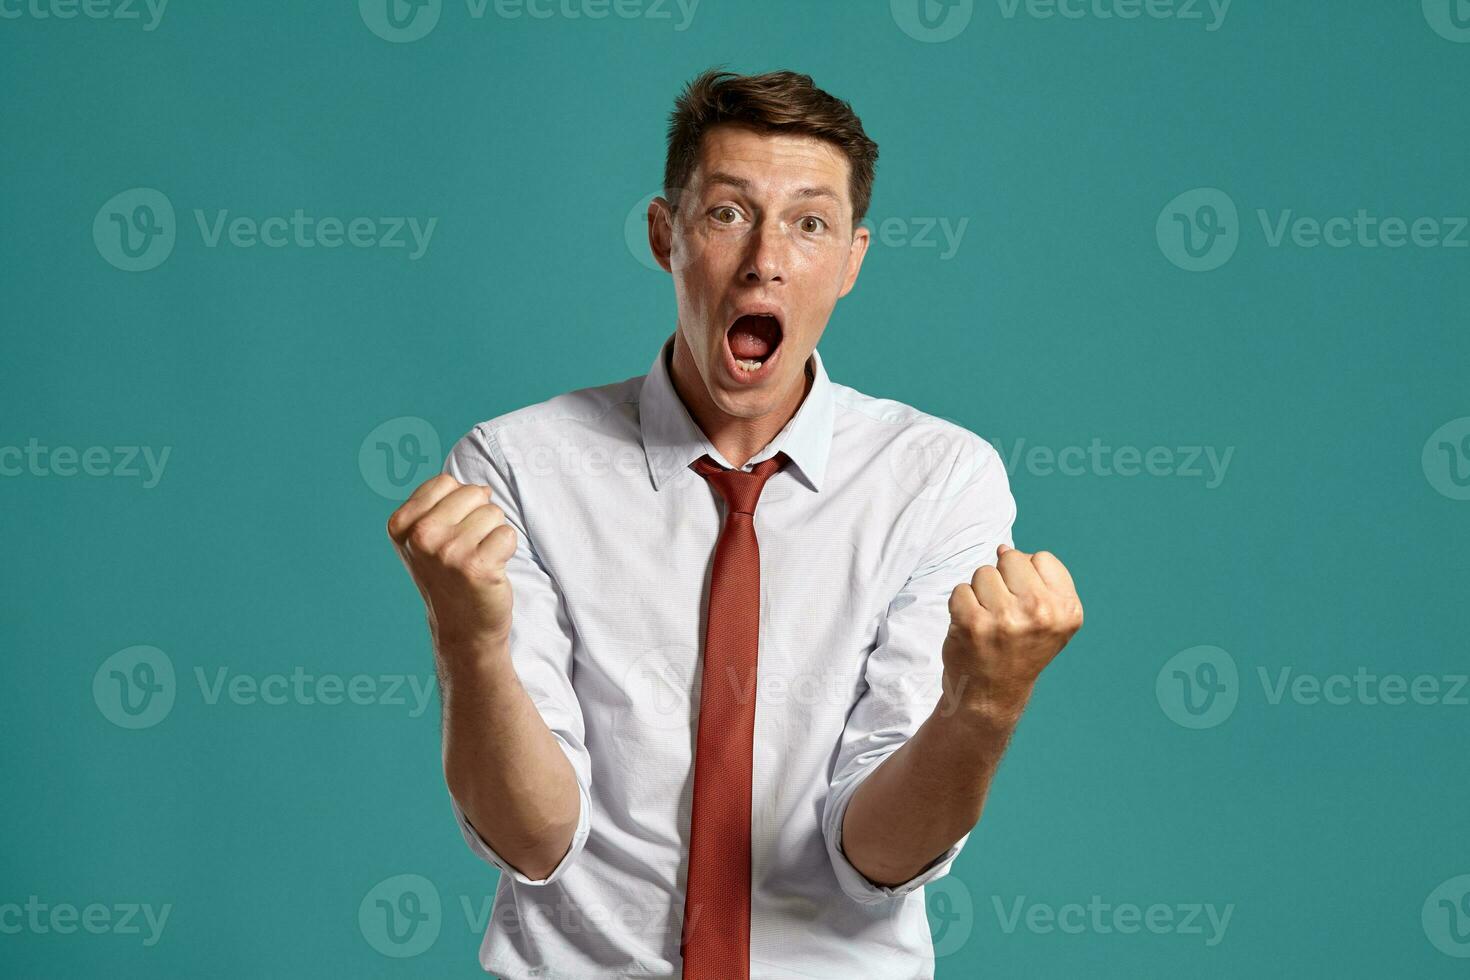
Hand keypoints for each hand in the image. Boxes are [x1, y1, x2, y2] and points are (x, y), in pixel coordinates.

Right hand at [386, 473, 517, 657]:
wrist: (462, 627)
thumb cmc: (448, 575)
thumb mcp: (425, 538)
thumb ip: (440, 503)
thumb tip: (484, 488)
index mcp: (401, 525)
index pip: (446, 482)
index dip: (459, 504)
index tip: (450, 533)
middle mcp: (420, 537)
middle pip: (473, 493)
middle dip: (479, 516)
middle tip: (468, 549)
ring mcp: (447, 552)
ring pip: (493, 512)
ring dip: (493, 534)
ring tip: (478, 559)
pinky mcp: (476, 567)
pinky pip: (508, 534)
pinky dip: (506, 550)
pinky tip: (491, 569)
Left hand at [941, 543, 1083, 720]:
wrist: (993, 695)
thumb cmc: (1020, 648)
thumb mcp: (1052, 618)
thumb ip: (1038, 578)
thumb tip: (1003, 547)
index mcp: (1067, 609)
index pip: (1041, 558)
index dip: (1028, 577)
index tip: (1026, 605)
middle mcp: (1041, 613)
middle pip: (1010, 558)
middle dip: (1002, 579)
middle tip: (1005, 613)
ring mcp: (1005, 618)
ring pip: (983, 572)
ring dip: (980, 593)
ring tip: (989, 622)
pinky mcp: (972, 624)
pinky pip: (960, 589)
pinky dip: (960, 606)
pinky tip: (971, 628)